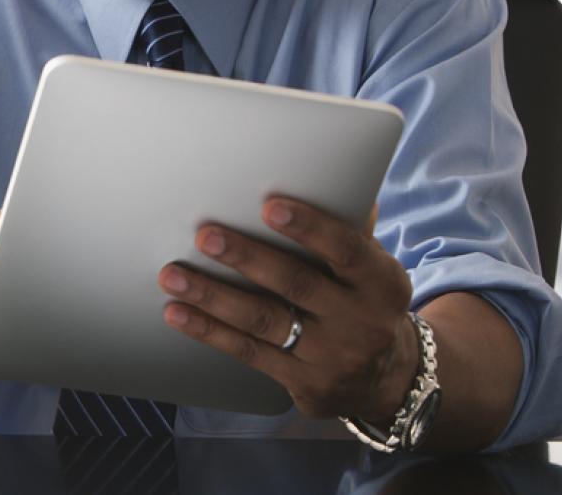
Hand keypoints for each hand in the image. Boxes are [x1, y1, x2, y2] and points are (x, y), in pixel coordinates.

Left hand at [156, 197, 418, 421]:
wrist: (388, 377)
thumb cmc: (363, 301)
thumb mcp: (371, 269)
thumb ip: (347, 231)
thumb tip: (326, 178)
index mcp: (381, 281)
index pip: (346, 250)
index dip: (310, 227)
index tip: (270, 205)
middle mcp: (360, 321)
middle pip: (295, 284)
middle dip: (246, 258)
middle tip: (204, 235)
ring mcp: (330, 356)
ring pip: (263, 321)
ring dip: (213, 296)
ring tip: (173, 275)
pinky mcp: (303, 383)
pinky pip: (248, 353)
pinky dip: (209, 331)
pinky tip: (178, 312)